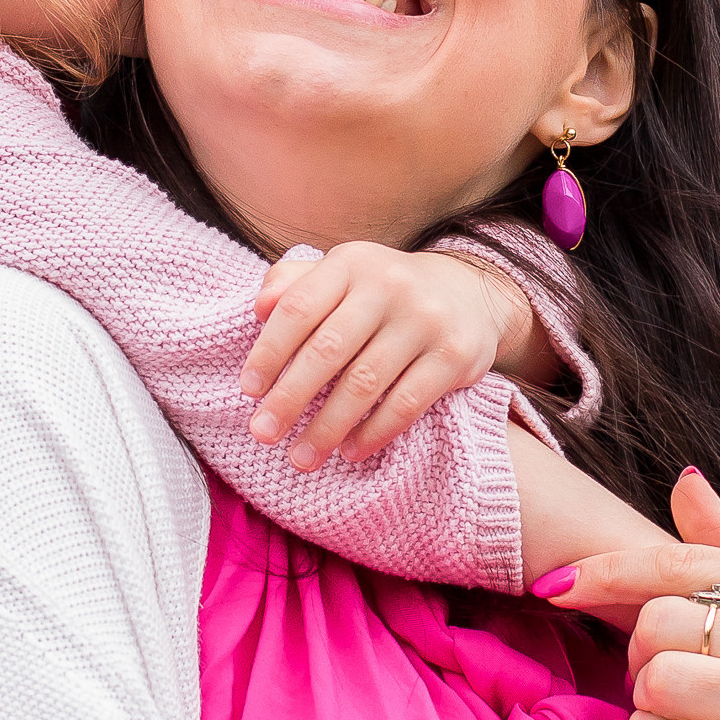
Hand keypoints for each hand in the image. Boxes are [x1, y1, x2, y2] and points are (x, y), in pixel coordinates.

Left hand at [239, 243, 534, 467]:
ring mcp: (425, 320)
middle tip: (262, 434)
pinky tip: (350, 450)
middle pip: (328, 349)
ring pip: (364, 383)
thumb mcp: (341, 275)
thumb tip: (261, 307)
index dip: (269, 352)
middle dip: (290, 397)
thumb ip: (294, 284)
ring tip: (301, 457)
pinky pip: (405, 404)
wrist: (469, 293)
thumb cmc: (382, 292)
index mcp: (351, 263)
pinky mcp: (454, 356)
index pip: (299, 308)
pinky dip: (373, 432)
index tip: (249, 390)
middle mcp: (389, 285)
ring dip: (327, 427)